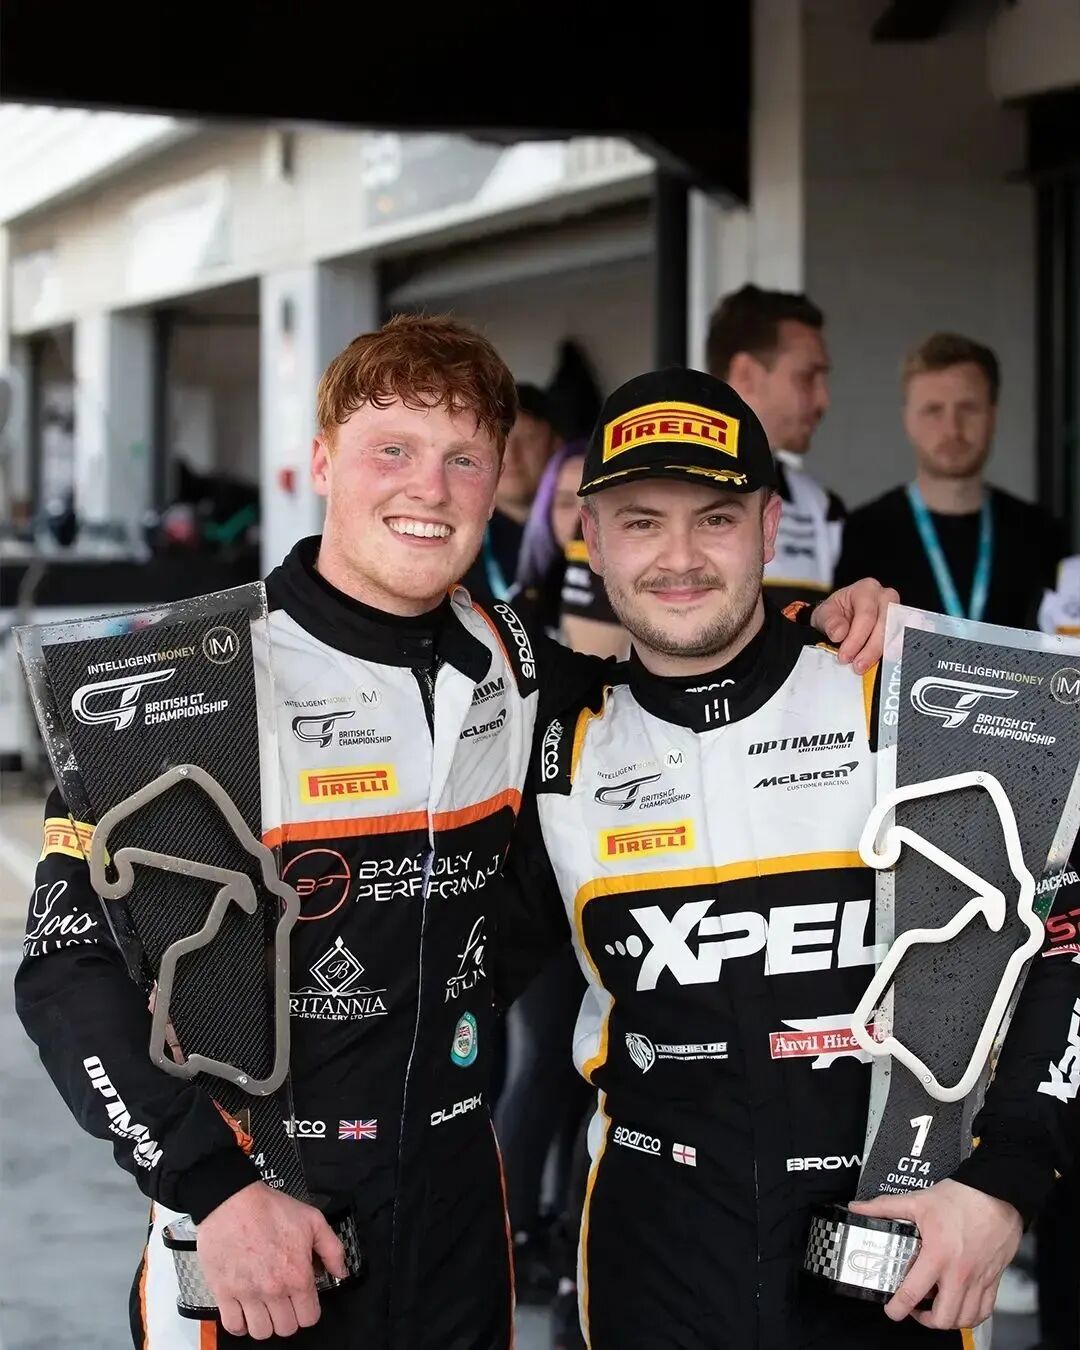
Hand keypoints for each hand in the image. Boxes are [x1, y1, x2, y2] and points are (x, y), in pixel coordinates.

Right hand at [197, 1181, 347, 1338]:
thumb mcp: (313, 1220)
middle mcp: (273, 1290)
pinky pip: (234, 1326)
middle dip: (289, 1316)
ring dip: (266, 1323)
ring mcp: (247, 1294)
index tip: (304, 1299)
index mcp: (297, 1275)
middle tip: (286, 1301)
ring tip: (266, 1307)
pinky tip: (245, 1311)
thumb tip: (341, 1272)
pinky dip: (241, 1324)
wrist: (232, 1201)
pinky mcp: (224, 1293)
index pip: (309, 1317)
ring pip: (261, 1332)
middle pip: (286, 1328)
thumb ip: (332, 1249)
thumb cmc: (270, 1208)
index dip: (310, 1309)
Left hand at [811, 578, 899, 673]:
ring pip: (896, 635)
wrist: (843, 615)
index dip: (857, 639)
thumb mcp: (824, 614)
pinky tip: (880, 664)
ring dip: (881, 654)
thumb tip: (839, 634)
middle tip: (857, 666)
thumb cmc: (836, 612)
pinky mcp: (903, 625)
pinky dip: (891, 654)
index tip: (845, 656)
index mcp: (866, 590)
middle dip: (870, 650)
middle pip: (885, 626)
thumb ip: (830, 623)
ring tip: (865, 666)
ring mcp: (898, 611)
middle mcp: (886, 597)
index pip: (866, 615)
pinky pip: (902, 641)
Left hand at [849, 1179, 1021, 1329]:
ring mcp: (979, 1279)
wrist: (997, 1193)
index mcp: (938, 1255)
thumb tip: (859, 1208)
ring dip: (949, 1321)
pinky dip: (972, 1316)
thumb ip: (885, 1207)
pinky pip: (985, 1311)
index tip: (892, 1310)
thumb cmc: (961, 1197)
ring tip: (937, 1309)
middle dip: (926, 1321)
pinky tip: (961, 1306)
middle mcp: (960, 1273)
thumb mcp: (917, 1200)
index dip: (898, 1308)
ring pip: (965, 1319)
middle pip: (944, 1318)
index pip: (913, 1292)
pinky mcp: (993, 1279)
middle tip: (915, 1309)